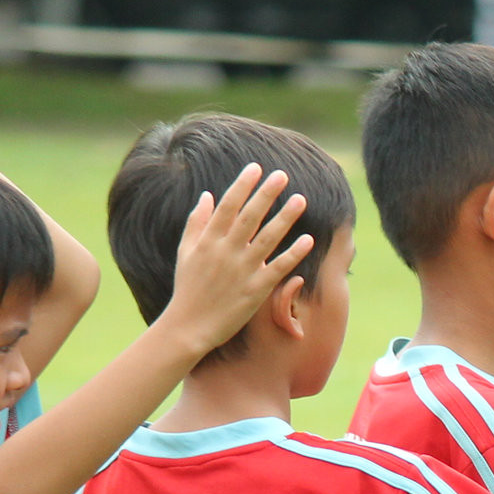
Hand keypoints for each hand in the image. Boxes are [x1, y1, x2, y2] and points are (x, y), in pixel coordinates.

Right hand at [154, 163, 315, 355]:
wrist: (189, 325)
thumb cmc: (188, 287)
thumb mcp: (186, 251)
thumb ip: (197, 222)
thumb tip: (208, 195)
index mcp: (208, 240)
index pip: (228, 206)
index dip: (243, 186)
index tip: (256, 168)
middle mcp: (226, 252)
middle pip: (249, 217)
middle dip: (266, 194)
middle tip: (282, 175)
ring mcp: (242, 270)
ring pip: (268, 238)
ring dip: (285, 218)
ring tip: (301, 199)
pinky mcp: (256, 290)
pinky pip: (278, 268)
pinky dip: (293, 254)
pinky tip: (308, 240)